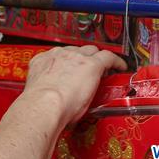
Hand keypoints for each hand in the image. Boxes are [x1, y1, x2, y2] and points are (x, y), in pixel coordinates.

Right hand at [0, 46, 125, 158]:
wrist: (44, 104)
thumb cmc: (37, 106)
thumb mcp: (37, 94)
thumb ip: (43, 93)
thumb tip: (46, 107)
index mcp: (41, 62)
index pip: (58, 56)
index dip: (67, 62)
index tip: (71, 69)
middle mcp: (58, 55)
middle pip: (75, 50)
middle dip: (83, 57)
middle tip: (88, 68)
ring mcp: (75, 58)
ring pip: (91, 51)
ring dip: (97, 58)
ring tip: (105, 66)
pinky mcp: (92, 64)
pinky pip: (107, 57)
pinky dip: (115, 60)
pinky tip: (120, 65)